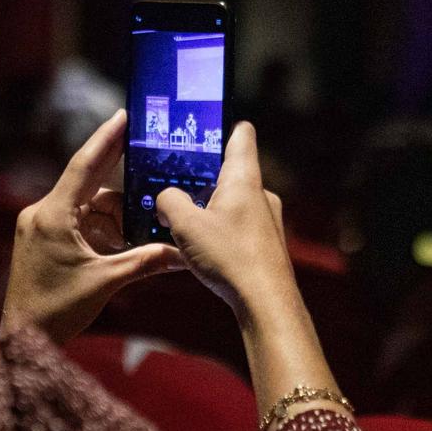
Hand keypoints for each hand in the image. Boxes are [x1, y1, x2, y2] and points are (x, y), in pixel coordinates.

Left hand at [2, 109, 185, 344]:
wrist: (22, 337)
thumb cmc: (56, 310)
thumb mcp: (106, 281)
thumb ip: (145, 261)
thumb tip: (182, 253)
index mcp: (53, 215)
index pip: (84, 165)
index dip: (107, 138)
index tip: (124, 116)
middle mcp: (43, 213)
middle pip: (89, 183)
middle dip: (120, 174)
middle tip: (148, 152)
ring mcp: (43, 226)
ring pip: (89, 206)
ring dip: (118, 213)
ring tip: (149, 219)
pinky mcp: (45, 239)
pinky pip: (81, 222)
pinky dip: (105, 227)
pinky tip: (129, 236)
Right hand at [156, 122, 298, 320]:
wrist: (265, 302)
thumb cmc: (231, 258)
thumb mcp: (185, 225)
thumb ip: (168, 201)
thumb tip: (165, 197)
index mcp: (244, 177)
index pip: (241, 134)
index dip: (220, 127)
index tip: (198, 131)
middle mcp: (260, 193)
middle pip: (230, 170)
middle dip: (202, 177)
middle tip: (174, 185)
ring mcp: (266, 219)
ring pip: (232, 201)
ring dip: (208, 208)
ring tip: (182, 222)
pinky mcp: (265, 243)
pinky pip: (237, 226)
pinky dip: (218, 230)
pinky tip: (200, 249)